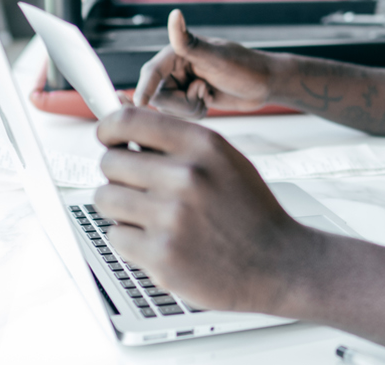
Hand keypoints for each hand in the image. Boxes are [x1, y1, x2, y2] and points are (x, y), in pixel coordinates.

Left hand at [92, 106, 322, 312]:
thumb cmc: (250, 214)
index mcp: (203, 146)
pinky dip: (131, 241)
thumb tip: (126, 129)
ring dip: (121, 209)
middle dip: (119, 176)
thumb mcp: (226, 162)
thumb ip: (180, 144)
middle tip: (140, 190)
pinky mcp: (161, 255)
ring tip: (150, 218)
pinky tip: (160, 243)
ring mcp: (172, 217)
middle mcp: (187, 177)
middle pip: (110, 162)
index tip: (107, 139)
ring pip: (106, 198)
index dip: (108, 129)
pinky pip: (116, 236)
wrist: (278, 265)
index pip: (130, 120)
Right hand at [130, 10, 275, 117]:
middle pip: (158, 95)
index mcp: (177, 52)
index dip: (144, 88)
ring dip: (190, 107)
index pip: (152, 72)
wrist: (265, 84)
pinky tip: (210, 101)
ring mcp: (182, 83)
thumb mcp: (216, 57)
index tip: (139, 104)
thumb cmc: (245, 67)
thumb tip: (175, 15)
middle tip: (204, 92)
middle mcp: (176, 67)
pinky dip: (195, 113)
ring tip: (208, 95)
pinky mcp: (190, 98)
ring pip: (169, 108)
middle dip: (181, 102)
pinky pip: (181, 115)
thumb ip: (190, 43)